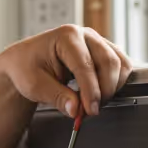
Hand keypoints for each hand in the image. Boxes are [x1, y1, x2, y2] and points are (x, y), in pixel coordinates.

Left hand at [0, 25, 133, 118]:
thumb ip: (57, 97)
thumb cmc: (26, 68)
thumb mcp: (34, 86)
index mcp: (66, 36)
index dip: (90, 91)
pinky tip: (100, 94)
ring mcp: (97, 42)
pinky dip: (116, 83)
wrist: (25, 62)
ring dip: (112, 88)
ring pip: (120, 64)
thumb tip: (75, 110)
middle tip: (91, 111)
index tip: (89, 110)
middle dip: (104, 91)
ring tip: (93, 104)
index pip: (85, 65)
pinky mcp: (104, 51)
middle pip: (109, 62)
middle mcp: (85, 35)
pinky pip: (121, 66)